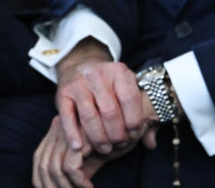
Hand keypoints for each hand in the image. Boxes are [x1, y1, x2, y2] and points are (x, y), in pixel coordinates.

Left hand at [31, 114, 156, 187]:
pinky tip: (89, 187)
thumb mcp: (101, 153)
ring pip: (54, 168)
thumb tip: (75, 182)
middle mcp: (61, 128)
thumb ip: (86, 165)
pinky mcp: (82, 137)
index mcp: (60, 130)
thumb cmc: (122, 131)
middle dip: (53, 187)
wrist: (141, 114)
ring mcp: (70, 131)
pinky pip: (70, 167)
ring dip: (66, 187)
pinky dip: (78, 181)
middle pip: (44, 165)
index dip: (45, 181)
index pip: (41, 160)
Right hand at [54, 39, 152, 155]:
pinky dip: (73, 134)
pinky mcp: (62, 94)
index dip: (133, 120)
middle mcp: (99, 75)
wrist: (81, 65)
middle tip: (119, 145)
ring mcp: (79, 84)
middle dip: (116, 133)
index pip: (130, 99)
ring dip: (98, 137)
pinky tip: (79, 147)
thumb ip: (140, 113)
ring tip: (105, 148)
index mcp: (120, 71)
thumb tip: (151, 143)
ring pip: (89, 116)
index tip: (134, 134)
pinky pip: (67, 117)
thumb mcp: (127, 87)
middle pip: (110, 111)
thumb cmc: (109, 83)